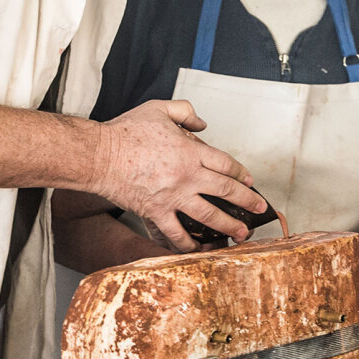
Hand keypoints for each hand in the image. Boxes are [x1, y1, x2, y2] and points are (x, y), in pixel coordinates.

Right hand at [92, 100, 265, 251]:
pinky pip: (176, 233)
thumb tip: (202, 124)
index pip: (225, 164)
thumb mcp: (159, 109)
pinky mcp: (156, 212)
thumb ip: (185, 112)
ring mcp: (173, 196)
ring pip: (209, 216)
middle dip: (247, 201)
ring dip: (229, 226)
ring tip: (242, 234)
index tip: (249, 180)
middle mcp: (187, 176)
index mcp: (190, 151)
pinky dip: (188, 243)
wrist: (98, 156)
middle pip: (226, 191)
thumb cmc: (125, 132)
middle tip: (259, 207)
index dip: (241, 173)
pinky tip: (198, 249)